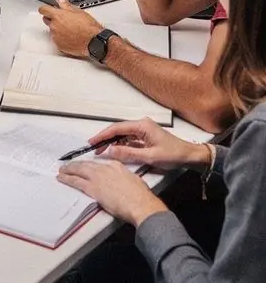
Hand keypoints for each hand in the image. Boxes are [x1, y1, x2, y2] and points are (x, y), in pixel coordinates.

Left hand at [39, 0, 100, 57]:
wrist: (93, 41)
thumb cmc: (88, 27)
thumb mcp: (78, 11)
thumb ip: (66, 5)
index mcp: (58, 16)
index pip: (43, 9)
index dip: (46, 8)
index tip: (48, 9)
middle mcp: (54, 26)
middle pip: (46, 19)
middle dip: (52, 18)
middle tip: (62, 19)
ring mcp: (56, 37)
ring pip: (52, 30)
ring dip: (57, 29)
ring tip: (70, 29)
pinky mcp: (59, 45)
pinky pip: (56, 39)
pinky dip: (61, 38)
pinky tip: (70, 36)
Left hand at [58, 158, 166, 226]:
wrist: (140, 203)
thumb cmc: (141, 196)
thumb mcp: (134, 180)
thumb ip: (124, 178)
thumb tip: (121, 183)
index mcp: (116, 166)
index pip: (100, 164)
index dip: (91, 166)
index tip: (86, 167)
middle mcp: (105, 168)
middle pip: (87, 164)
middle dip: (76, 165)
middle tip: (68, 165)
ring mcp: (98, 177)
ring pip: (79, 170)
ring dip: (69, 170)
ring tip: (62, 170)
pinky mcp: (93, 188)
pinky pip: (76, 182)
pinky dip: (67, 179)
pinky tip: (62, 178)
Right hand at [86, 119, 207, 170]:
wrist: (190, 156)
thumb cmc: (173, 155)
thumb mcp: (149, 157)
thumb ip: (128, 154)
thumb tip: (109, 151)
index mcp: (142, 125)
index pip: (117, 128)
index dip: (103, 135)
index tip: (92, 142)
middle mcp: (141, 125)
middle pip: (118, 130)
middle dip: (106, 139)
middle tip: (94, 148)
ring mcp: (144, 131)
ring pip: (123, 135)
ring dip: (113, 143)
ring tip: (102, 151)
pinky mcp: (146, 137)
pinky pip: (130, 140)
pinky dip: (121, 145)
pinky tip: (116, 151)